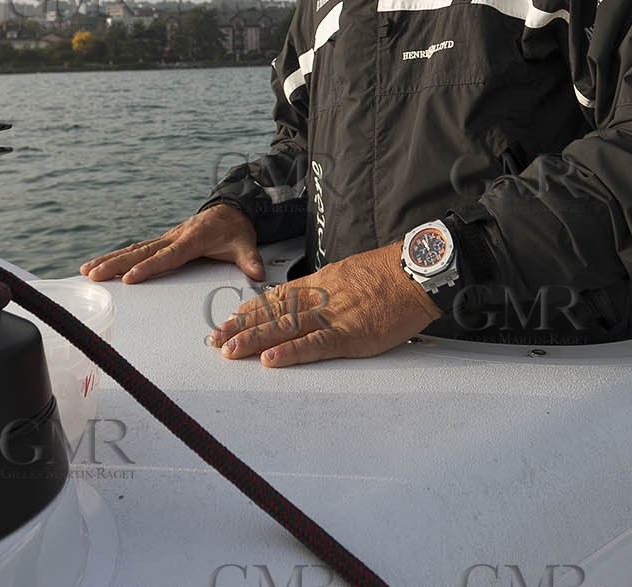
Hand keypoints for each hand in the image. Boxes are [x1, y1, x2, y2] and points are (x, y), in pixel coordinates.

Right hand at [80, 204, 262, 283]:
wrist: (232, 210)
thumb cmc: (235, 229)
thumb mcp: (246, 243)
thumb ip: (250, 259)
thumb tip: (258, 273)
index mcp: (192, 238)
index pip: (167, 256)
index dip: (149, 267)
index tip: (130, 278)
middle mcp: (174, 236)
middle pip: (141, 252)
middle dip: (116, 264)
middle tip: (94, 275)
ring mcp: (165, 238)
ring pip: (133, 249)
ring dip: (110, 259)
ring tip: (88, 270)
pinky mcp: (162, 241)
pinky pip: (136, 249)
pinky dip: (117, 256)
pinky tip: (101, 264)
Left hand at [206, 242, 441, 366]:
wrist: (416, 271)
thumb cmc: (389, 274)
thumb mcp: (349, 274)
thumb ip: (329, 288)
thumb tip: (312, 298)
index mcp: (319, 285)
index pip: (275, 298)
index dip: (250, 311)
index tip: (228, 321)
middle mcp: (319, 298)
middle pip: (272, 313)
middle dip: (242, 328)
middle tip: (216, 340)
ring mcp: (333, 316)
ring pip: (285, 328)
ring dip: (255, 341)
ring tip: (230, 351)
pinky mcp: (351, 334)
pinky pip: (315, 344)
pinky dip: (291, 353)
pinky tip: (271, 360)